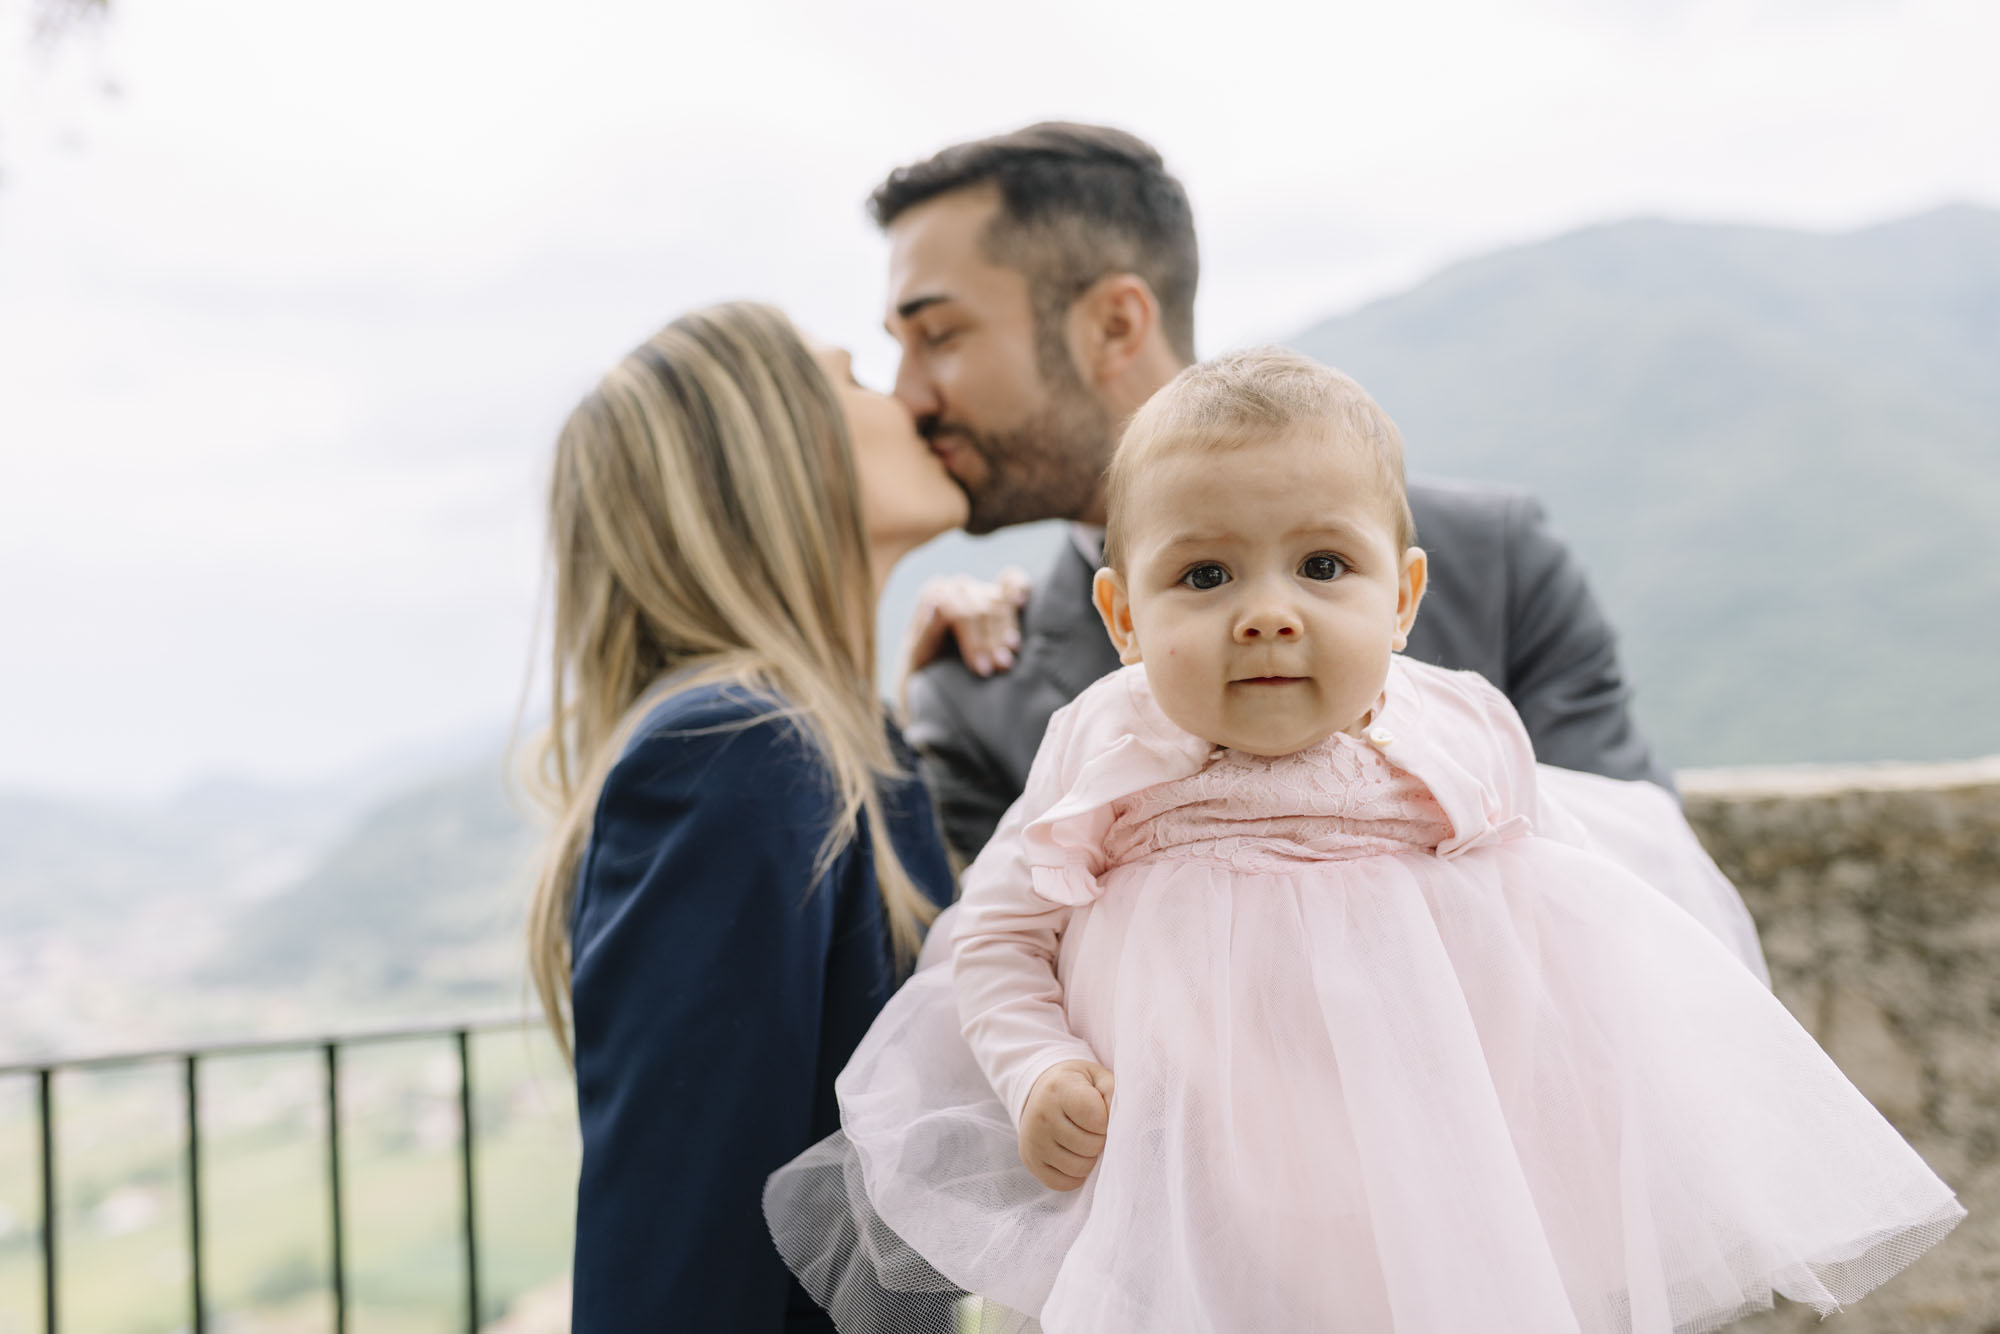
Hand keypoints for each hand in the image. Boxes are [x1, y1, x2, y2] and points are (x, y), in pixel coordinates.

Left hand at [898, 568, 1029, 692]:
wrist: (933, 669)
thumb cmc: (924, 664)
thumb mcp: (919, 654)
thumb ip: (926, 631)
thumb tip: (938, 606)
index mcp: (934, 595)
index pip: (960, 613)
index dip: (975, 641)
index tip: (983, 669)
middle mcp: (956, 586)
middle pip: (982, 608)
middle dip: (992, 640)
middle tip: (1001, 668)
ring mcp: (978, 587)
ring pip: (998, 602)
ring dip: (1007, 630)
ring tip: (1011, 655)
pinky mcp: (997, 592)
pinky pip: (1011, 580)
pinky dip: (1019, 587)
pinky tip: (1021, 602)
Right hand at [1018, 1059, 1113, 1190]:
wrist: (1041, 1092)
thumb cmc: (1078, 1086)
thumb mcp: (1098, 1078)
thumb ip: (1113, 1094)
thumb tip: (1121, 1125)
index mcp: (1060, 1089)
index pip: (1096, 1120)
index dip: (1106, 1122)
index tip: (1101, 1115)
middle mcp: (1041, 1115)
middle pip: (1090, 1146)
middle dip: (1100, 1141)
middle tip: (1094, 1131)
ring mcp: (1033, 1141)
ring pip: (1078, 1168)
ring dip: (1090, 1159)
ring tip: (1085, 1143)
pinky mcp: (1031, 1161)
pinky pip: (1063, 1183)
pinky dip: (1075, 1175)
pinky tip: (1074, 1156)